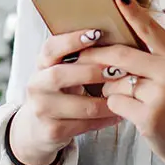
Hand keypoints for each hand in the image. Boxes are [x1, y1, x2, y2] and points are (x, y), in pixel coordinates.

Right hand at [11, 29, 120, 164]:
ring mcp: (42, 109)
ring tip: (128, 95)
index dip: (72, 39)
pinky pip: (84, 124)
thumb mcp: (62, 71)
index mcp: (41, 64)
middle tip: (119, 69)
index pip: (51, 47)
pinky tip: (119, 114)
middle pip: (61, 75)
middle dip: (93, 71)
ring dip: (107, 101)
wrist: (37, 128)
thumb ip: (78, 57)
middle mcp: (37, 85)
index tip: (97, 33)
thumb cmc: (60, 91)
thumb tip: (115, 37)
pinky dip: (105, 119)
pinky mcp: (52, 131)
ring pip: (80, 105)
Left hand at [78, 0, 164, 164]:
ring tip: (116, 90)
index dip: (133, 13)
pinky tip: (124, 107)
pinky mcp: (149, 117)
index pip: (151, 30)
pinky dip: (114, 104)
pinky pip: (115, 102)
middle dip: (98, 55)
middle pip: (122, 56)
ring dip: (107, 85)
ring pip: (115, 81)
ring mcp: (161, 96)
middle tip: (81, 54)